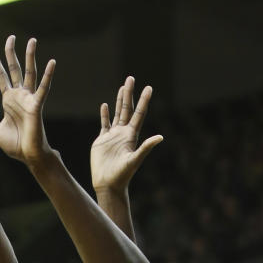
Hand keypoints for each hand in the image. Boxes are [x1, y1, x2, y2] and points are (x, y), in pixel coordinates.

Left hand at [0, 35, 54, 165]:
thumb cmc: (15, 144)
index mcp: (8, 100)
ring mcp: (29, 99)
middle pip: (15, 69)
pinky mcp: (37, 106)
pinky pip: (43, 88)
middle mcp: (19, 96)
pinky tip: (52, 63)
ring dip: (30, 57)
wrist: (27, 155)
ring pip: (30, 73)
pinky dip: (48, 76)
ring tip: (32, 40)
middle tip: (11, 37)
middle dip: (12, 53)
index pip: (2, 76)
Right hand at [90, 76, 162, 193]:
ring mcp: (113, 136)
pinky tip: (105, 105)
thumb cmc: (122, 175)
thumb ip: (146, 148)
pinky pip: (104, 124)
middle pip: (127, 109)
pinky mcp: (102, 140)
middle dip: (129, 94)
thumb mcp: (135, 160)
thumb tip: (160, 137)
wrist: (108, 184)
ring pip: (117, 114)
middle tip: (131, 78)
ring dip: (119, 100)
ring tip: (122, 87)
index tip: (149, 87)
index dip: (144, 101)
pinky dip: (105, 114)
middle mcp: (123, 133)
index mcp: (132, 136)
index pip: (139, 114)